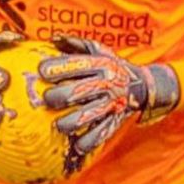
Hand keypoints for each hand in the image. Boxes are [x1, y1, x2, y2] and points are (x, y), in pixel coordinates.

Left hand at [39, 37, 178, 170]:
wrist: (142, 86)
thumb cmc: (112, 66)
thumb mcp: (99, 50)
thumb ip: (76, 44)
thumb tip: (53, 38)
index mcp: (99, 65)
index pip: (74, 65)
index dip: (55, 68)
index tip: (41, 71)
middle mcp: (104, 84)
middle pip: (75, 92)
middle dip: (56, 96)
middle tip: (47, 99)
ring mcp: (109, 104)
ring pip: (85, 116)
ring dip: (68, 122)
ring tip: (59, 125)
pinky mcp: (113, 120)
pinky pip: (99, 134)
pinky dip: (87, 142)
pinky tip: (76, 145)